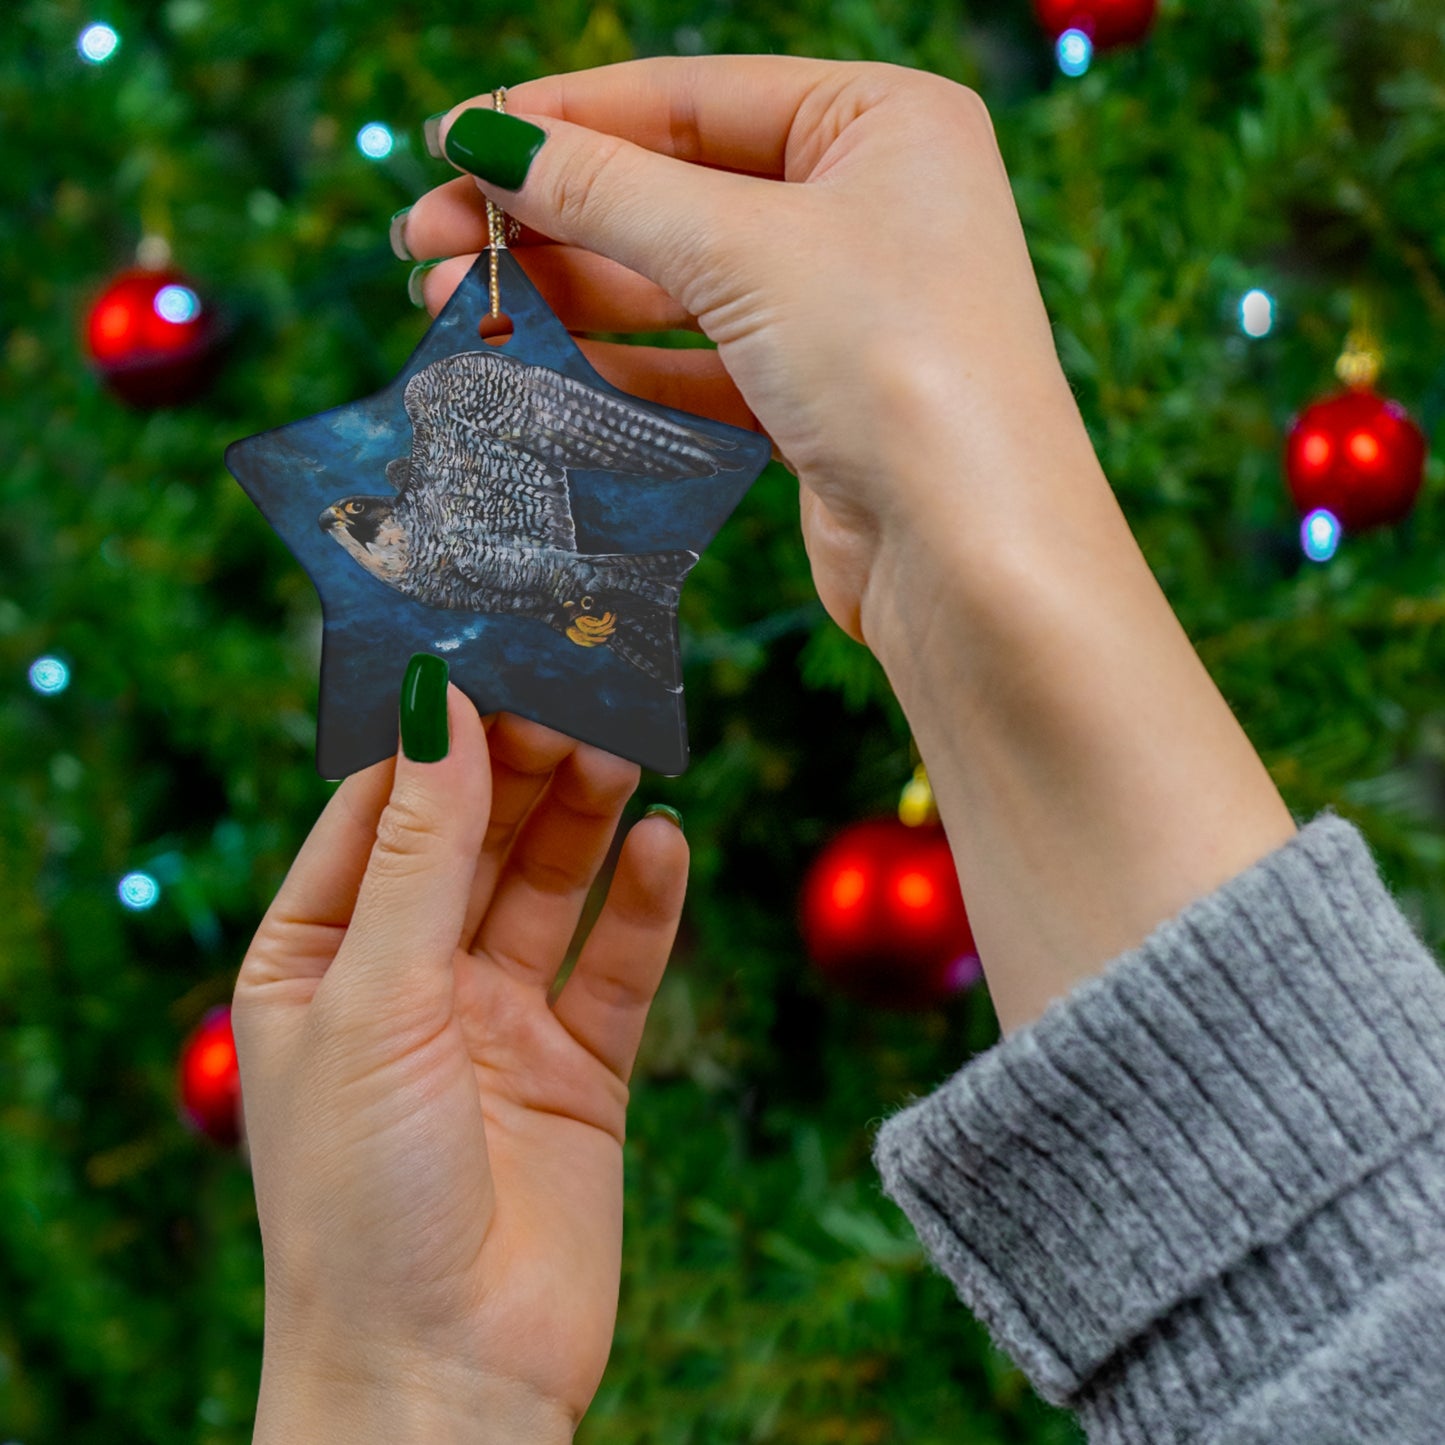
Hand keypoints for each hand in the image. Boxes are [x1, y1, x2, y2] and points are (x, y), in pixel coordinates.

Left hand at [233, 684, 687, 1441]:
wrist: (446, 1379)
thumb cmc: (362, 1199)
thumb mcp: (374, 999)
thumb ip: (417, 851)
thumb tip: (436, 704)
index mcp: (317, 960)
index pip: (376, 812)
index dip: (432, 736)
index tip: (489, 657)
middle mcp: (407, 980)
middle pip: (473, 837)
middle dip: (521, 766)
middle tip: (578, 691)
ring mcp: (497, 1022)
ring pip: (549, 886)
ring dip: (585, 817)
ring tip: (626, 745)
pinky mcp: (579, 1068)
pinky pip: (616, 965)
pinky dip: (644, 904)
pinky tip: (667, 844)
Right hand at [401, 56, 1096, 645]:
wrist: (973, 556)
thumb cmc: (897, 366)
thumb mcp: (743, 249)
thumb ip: (608, 190)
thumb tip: (487, 140)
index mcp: (881, 120)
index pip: (688, 97)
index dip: (561, 119)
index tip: (450, 142)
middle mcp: (868, 203)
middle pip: (672, 189)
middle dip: (547, 215)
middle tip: (425, 240)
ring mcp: (843, 305)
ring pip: (676, 281)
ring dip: (565, 291)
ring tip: (451, 304)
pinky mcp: (817, 396)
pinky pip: (697, 360)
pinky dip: (617, 360)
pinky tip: (533, 361)